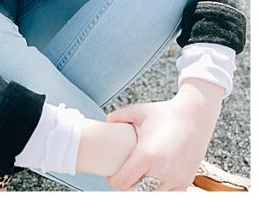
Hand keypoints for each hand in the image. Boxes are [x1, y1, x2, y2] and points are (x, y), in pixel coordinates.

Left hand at [106, 80, 222, 189]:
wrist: (195, 117)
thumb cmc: (165, 114)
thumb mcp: (138, 111)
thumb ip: (118, 116)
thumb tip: (107, 121)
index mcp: (147, 155)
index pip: (123, 182)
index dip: (113, 181)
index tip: (111, 174)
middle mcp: (163, 171)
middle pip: (136, 192)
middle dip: (127, 186)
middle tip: (123, 175)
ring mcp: (176, 178)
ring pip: (153, 194)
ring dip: (143, 189)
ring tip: (138, 177)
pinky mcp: (187, 181)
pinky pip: (168, 194)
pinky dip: (159, 190)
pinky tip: (153, 179)